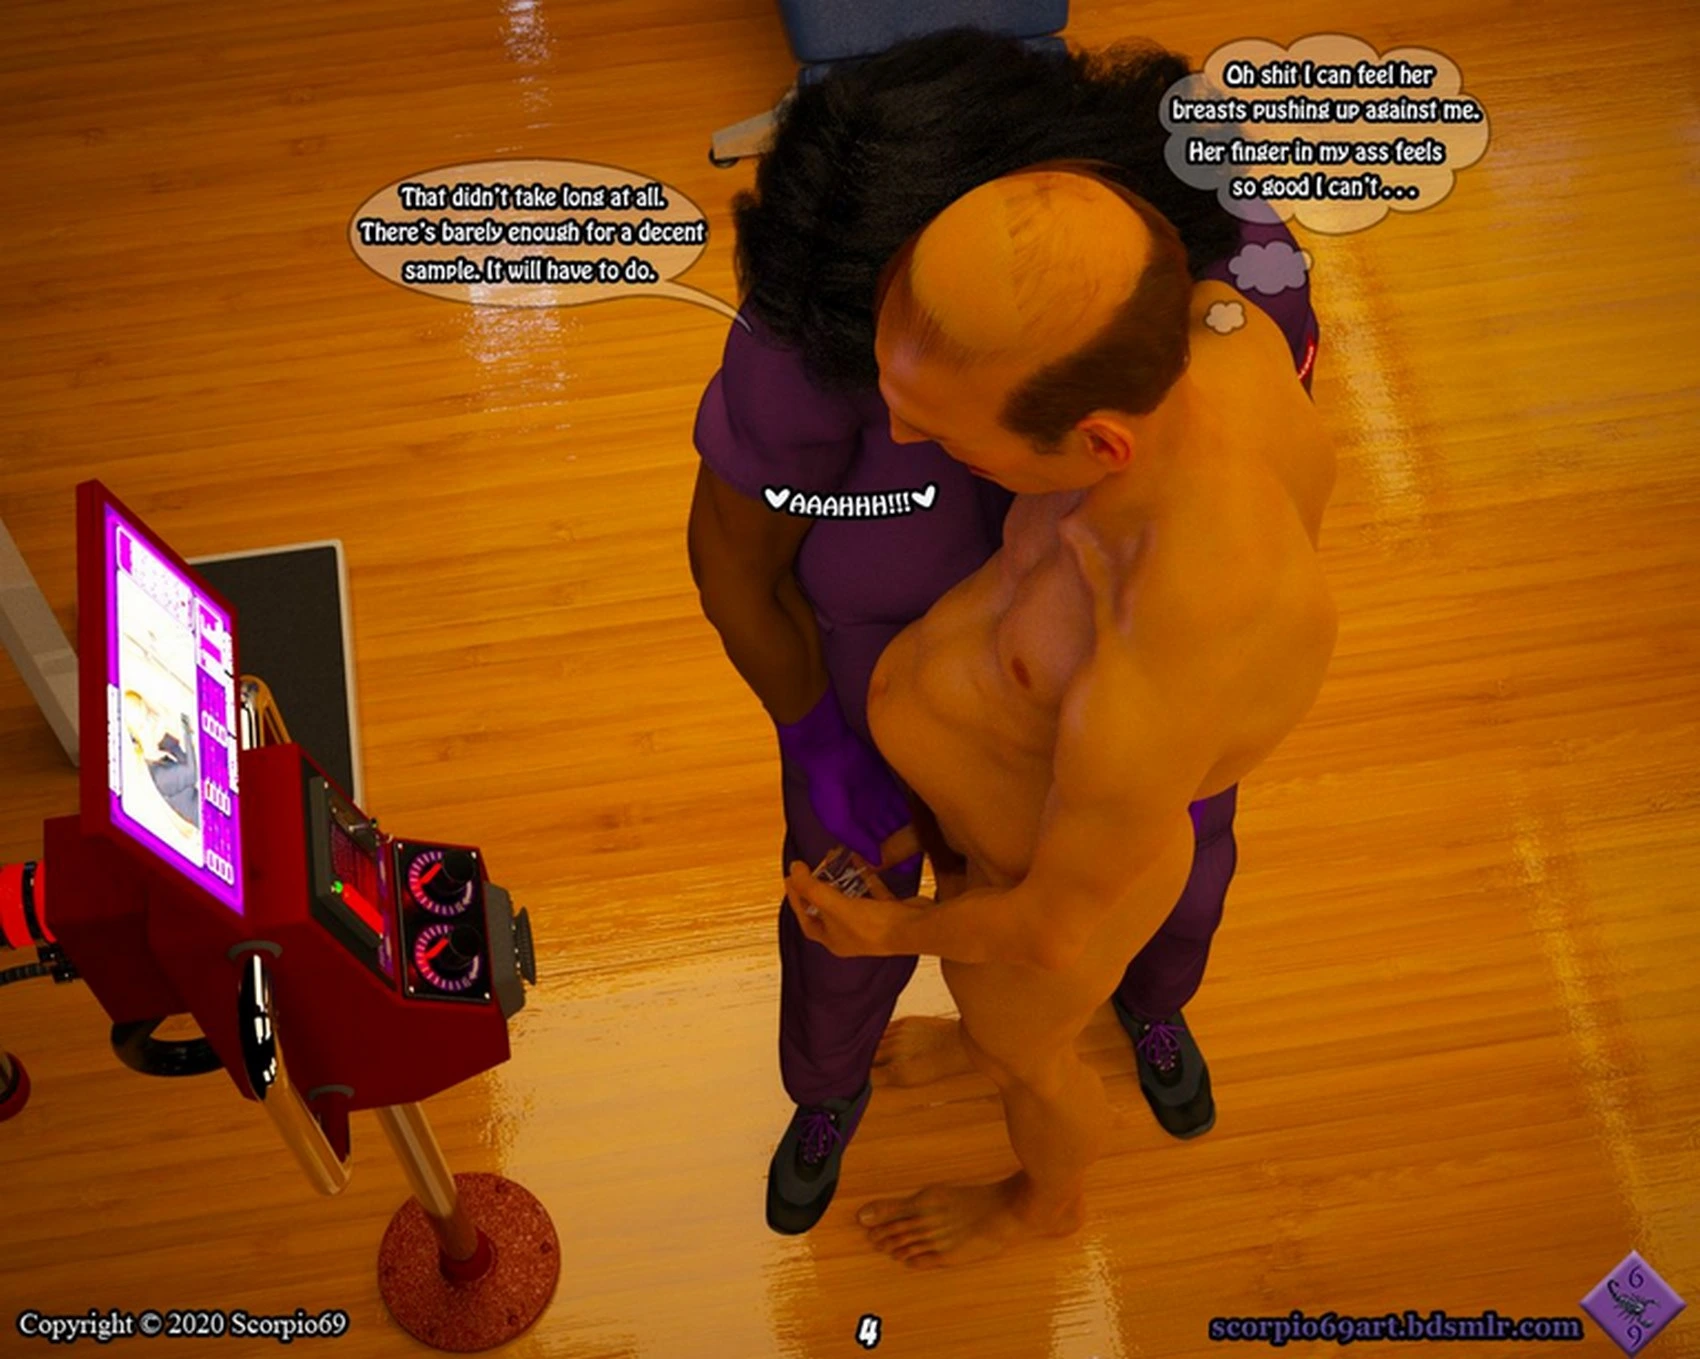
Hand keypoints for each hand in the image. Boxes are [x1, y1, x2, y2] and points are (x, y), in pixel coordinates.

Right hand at [777, 686, 919, 869]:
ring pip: (898, 823)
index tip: (904, 872)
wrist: (831, 752)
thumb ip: (859, 842)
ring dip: (910, 834)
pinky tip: (927, 823)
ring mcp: (878, 800)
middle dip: (903, 849)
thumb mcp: (839, 822)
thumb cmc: (827, 788)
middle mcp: (866, 816)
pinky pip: (903, 804)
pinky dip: (913, 814)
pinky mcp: (888, 785)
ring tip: (927, 846)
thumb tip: (875, 862)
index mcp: (851, 826)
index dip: (887, 860)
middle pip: (889, 837)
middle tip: (921, 862)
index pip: (872, 848)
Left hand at [784, 861, 929, 957]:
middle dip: (818, 889)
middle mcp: (850, 935)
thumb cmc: (875, 927)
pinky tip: (860, 861)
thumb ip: (812, 888)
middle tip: (812, 869)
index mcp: (834, 941)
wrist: (915, 929)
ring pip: (850, 900)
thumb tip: (793, 869)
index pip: (807, 921)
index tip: (791, 880)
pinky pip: (872, 891)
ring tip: (832, 862)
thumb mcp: (835, 906)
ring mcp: (870, 924)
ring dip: (841, 881)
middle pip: (827, 910)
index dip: (796, 901)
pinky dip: (865, 877)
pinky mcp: (888, 912)